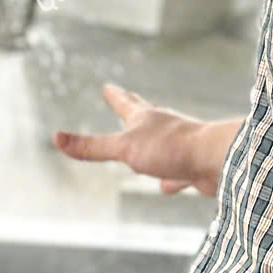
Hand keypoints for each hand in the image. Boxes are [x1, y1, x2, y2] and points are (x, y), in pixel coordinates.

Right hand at [54, 83, 216, 195]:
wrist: (217, 160)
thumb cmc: (171, 149)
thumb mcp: (124, 149)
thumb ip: (92, 147)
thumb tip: (56, 138)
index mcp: (146, 120)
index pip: (125, 103)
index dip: (114, 96)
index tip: (107, 86)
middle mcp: (164, 128)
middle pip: (145, 116)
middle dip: (134, 109)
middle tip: (127, 99)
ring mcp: (181, 146)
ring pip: (162, 144)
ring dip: (152, 145)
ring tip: (147, 149)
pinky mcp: (193, 166)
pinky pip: (178, 172)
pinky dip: (171, 178)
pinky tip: (168, 186)